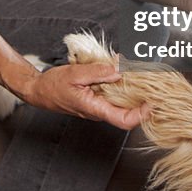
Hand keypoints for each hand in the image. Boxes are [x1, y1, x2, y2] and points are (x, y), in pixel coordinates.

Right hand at [20, 63, 147, 129]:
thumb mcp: (75, 74)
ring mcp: (98, 106)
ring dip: (130, 88)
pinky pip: (112, 94)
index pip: (124, 121)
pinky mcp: (96, 99)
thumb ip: (98, 72)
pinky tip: (121, 70)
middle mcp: (99, 110)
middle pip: (127, 110)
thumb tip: (120, 70)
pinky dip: (119, 83)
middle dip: (140, 97)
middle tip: (149, 80)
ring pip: (121, 101)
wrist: (39, 90)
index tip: (152, 102)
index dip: (142, 114)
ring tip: (137, 72)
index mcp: (94, 109)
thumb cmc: (53, 85)